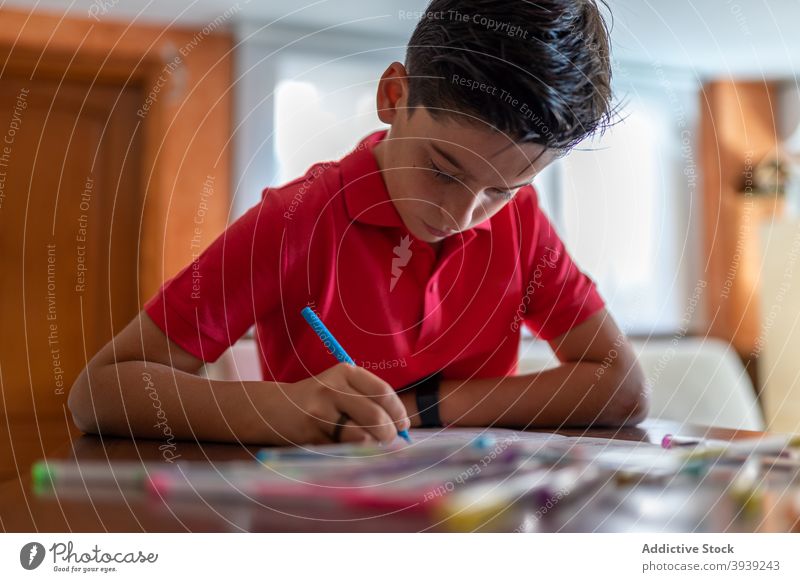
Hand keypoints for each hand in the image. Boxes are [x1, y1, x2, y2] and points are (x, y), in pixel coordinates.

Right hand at [263, 364, 410, 444]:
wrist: (275, 408)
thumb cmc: (319, 400)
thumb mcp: (341, 388)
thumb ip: (369, 400)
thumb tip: (402, 425)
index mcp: (345, 372)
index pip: (382, 392)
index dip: (398, 411)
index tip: (404, 425)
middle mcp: (332, 388)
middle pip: (375, 416)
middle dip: (389, 433)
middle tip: (390, 440)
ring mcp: (320, 411)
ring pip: (361, 436)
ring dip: (372, 446)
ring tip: (371, 445)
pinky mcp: (312, 433)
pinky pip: (344, 448)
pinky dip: (354, 452)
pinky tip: (350, 447)